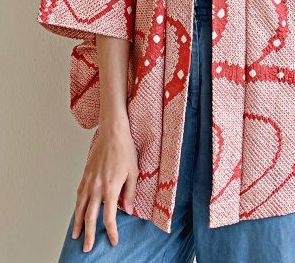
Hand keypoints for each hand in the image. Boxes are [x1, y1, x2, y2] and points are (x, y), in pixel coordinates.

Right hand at [71, 119, 137, 252]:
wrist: (113, 132)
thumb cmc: (125, 150)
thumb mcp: (134, 171)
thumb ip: (130, 193)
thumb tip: (127, 210)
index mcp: (111, 188)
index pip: (109, 217)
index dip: (110, 231)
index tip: (112, 241)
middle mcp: (97, 187)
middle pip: (90, 217)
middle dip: (88, 234)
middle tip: (87, 248)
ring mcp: (89, 181)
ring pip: (80, 207)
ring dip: (77, 223)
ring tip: (75, 235)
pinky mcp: (85, 175)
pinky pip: (79, 195)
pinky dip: (77, 206)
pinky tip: (77, 212)